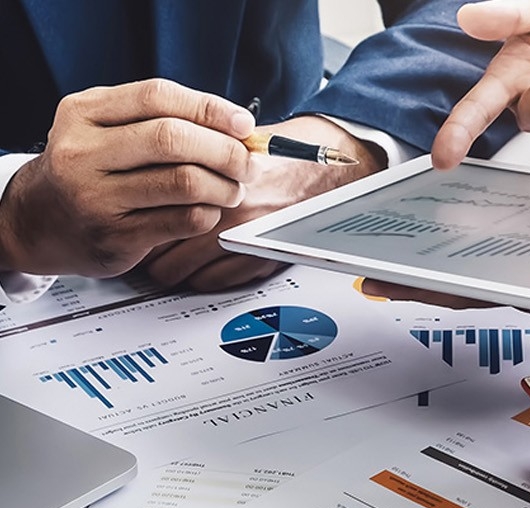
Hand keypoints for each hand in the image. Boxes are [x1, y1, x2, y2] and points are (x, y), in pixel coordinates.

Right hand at [0, 79, 256, 276]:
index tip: (243, 124)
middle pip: (174, 140)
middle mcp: (83, 153)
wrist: (37, 221)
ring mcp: (96, 197)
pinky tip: (208, 211)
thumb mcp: (106, 129)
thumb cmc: (89, 169)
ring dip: (224, 186)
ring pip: (184, 183)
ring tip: (233, 189)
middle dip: (225, 151)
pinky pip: (182, 220)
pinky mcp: (114, 236)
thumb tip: (238, 126)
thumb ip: (162, 119)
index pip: (158, 97)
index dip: (211, 108)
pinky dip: (209, 214)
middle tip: (248, 163)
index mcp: (83, 114)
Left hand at [144, 115, 387, 290]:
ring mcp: (243, 243)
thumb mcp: (238, 140)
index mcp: (217, 180)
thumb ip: (195, 151)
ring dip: (169, 264)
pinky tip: (202, 262)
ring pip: (176, 271)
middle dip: (146, 245)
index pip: (152, 208)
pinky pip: (210, 282)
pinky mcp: (260, 262)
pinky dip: (201, 276)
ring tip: (168, 254)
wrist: (336, 171)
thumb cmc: (293, 152)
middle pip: (156, 246)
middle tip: (141, 238)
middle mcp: (228, 215)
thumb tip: (150, 160)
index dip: (136, 213)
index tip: (132, 213)